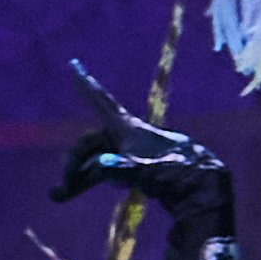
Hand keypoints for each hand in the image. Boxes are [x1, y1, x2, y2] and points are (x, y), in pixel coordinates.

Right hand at [54, 94, 233, 227]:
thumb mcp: (147, 171)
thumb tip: (101, 166)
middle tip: (59, 190)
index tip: (74, 64)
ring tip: (60, 195)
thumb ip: (122, 168)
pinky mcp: (135, 168)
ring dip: (79, 177)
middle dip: (73, 162)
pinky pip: (106, 171)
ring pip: (96, 161)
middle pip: (90, 144)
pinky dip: (94, 180)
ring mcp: (130, 152)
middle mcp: (126, 137)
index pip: (101, 102)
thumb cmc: (175, 173)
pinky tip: (92, 191)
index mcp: (128, 129)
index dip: (86, 84)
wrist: (201, 185)